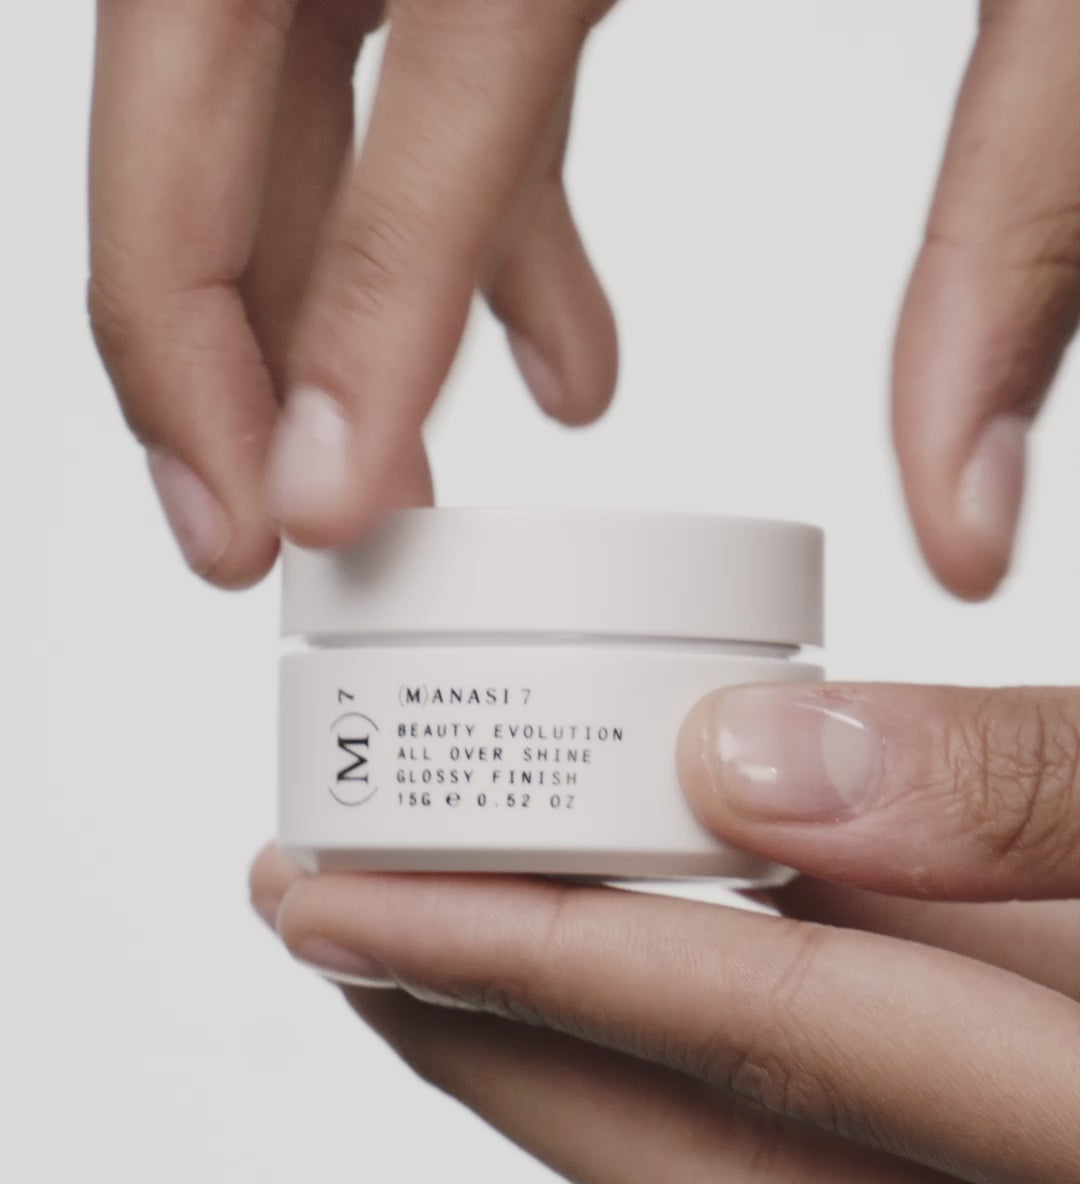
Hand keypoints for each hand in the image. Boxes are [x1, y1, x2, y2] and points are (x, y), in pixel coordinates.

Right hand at [89, 0, 617, 584]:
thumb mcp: (492, 16)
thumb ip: (407, 230)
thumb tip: (334, 463)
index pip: (160, 235)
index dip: (198, 418)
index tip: (255, 547)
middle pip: (246, 234)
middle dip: (308, 401)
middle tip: (343, 533)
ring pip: (363, 195)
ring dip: (422, 346)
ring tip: (441, 478)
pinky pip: (473, 133)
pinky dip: (519, 246)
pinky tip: (566, 359)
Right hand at [92, 3, 1079, 597]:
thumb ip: (1011, 230)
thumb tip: (968, 525)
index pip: (412, 95)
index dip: (342, 323)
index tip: (316, 512)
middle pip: (204, 61)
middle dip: (191, 318)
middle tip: (238, 523)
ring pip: (271, 72)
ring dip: (301, 294)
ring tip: (363, 483)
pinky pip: (408, 55)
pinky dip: (449, 223)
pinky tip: (557, 360)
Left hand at [251, 680, 1079, 1183]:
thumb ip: (1024, 793)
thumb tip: (747, 757)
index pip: (773, 1046)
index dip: (539, 970)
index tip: (344, 903)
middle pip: (714, 1166)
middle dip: (488, 1045)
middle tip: (321, 919)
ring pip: (751, 1160)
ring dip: (564, 1048)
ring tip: (413, 928)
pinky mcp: (1033, 1133)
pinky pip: (821, 1110)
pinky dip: (685, 1026)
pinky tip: (612, 930)